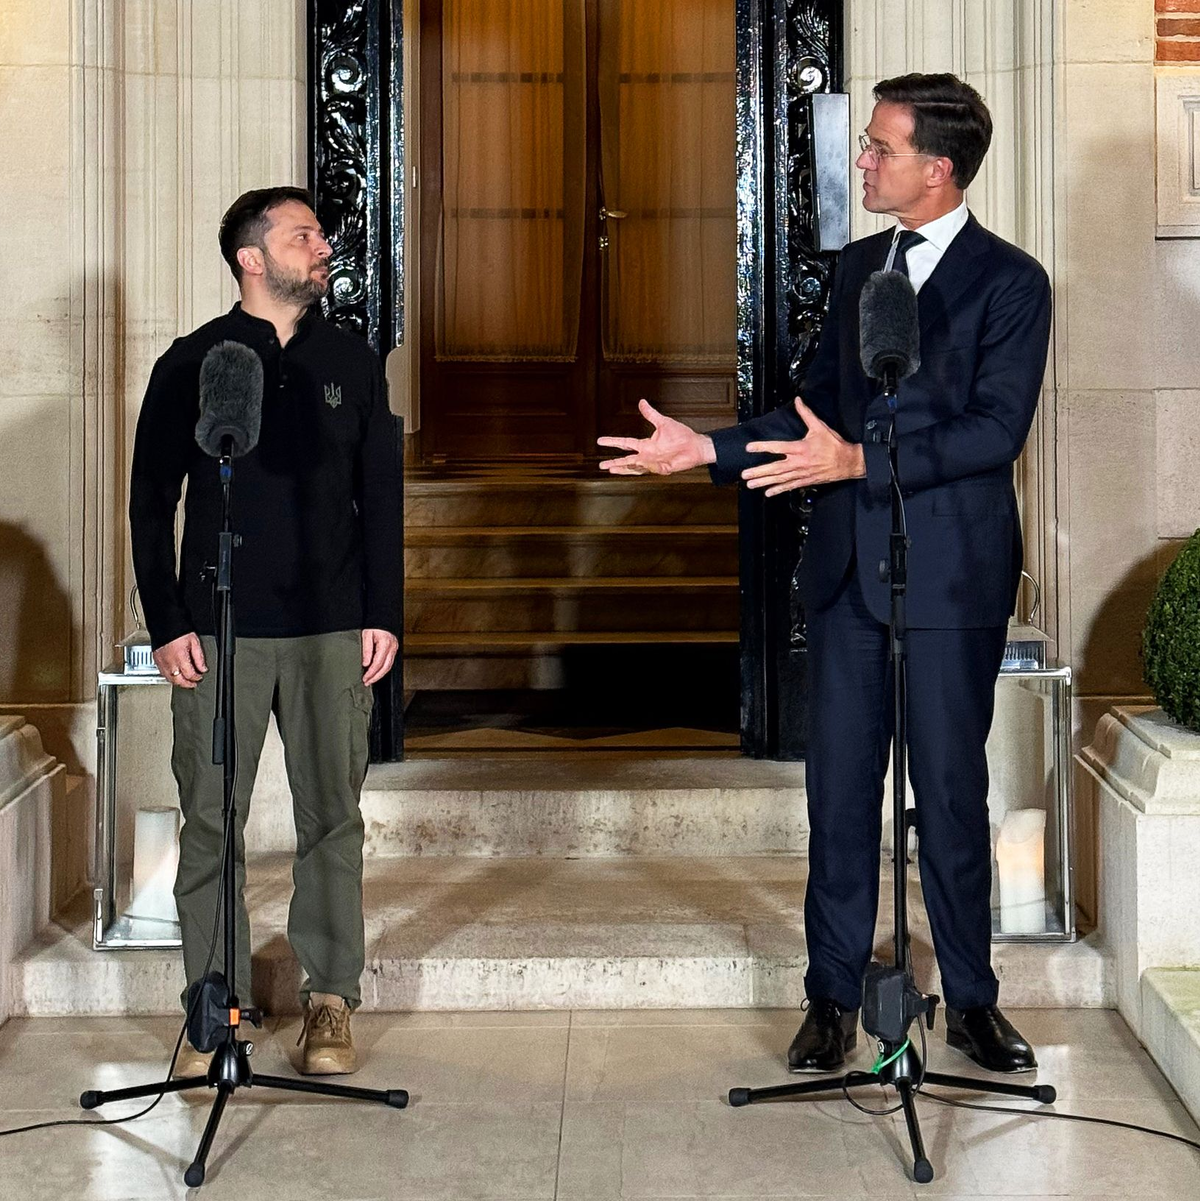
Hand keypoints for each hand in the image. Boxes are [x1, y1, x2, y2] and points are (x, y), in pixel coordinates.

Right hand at [153, 633, 207, 688]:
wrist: (165, 623)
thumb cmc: (180, 631)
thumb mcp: (195, 642)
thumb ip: (199, 657)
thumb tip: (203, 668)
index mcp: (180, 657)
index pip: (189, 674)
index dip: (196, 678)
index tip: (200, 677)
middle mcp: (169, 661)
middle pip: (178, 680)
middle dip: (186, 684)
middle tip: (193, 684)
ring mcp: (161, 661)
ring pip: (169, 678)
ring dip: (177, 682)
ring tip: (184, 682)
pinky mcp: (156, 660)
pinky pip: (162, 673)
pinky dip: (169, 677)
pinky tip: (174, 676)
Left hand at [362, 628, 398, 685]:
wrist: (382, 616)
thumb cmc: (374, 624)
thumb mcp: (366, 635)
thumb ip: (366, 650)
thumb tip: (365, 664)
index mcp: (385, 644)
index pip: (378, 663)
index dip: (371, 673)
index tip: (365, 678)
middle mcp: (392, 647)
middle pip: (385, 667)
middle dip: (376, 677)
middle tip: (367, 682)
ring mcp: (394, 648)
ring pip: (389, 666)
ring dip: (380, 674)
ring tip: (371, 679)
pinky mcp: (393, 649)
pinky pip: (389, 662)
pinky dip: (383, 669)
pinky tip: (376, 671)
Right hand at [597, 399, 715, 475]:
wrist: (696, 445)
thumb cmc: (681, 436)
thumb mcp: (663, 423)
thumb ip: (650, 414)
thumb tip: (641, 402)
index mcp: (646, 445)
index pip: (625, 444)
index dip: (613, 442)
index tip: (600, 441)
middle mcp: (648, 456)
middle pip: (627, 460)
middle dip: (614, 463)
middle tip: (601, 465)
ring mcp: (655, 463)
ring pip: (637, 468)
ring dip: (626, 469)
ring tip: (613, 469)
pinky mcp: (665, 468)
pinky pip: (655, 469)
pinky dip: (649, 466)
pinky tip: (642, 463)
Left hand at [742, 397, 865, 496]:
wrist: (848, 462)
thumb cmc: (834, 445)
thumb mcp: (820, 427)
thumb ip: (806, 414)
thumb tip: (798, 400)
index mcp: (801, 448)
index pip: (777, 447)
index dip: (762, 447)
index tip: (749, 448)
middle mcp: (799, 462)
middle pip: (774, 468)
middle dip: (758, 472)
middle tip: (744, 474)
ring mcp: (801, 473)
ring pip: (779, 479)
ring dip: (764, 482)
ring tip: (750, 484)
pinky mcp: (805, 481)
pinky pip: (789, 486)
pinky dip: (778, 490)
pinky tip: (768, 493)